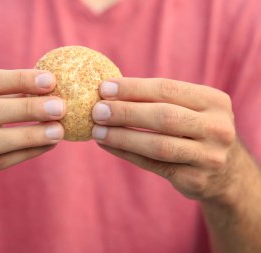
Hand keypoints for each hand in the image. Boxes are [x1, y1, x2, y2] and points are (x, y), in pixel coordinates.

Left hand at [92, 78, 238, 201]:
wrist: (226, 173)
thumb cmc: (195, 130)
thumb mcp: (191, 109)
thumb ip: (159, 100)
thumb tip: (109, 92)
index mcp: (214, 101)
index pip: (167, 89)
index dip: (133, 88)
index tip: (104, 88)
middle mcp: (217, 128)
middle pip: (163, 117)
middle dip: (125, 113)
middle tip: (96, 111)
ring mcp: (209, 156)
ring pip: (157, 145)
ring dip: (122, 137)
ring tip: (96, 131)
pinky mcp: (195, 179)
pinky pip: (153, 165)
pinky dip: (126, 153)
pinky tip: (107, 145)